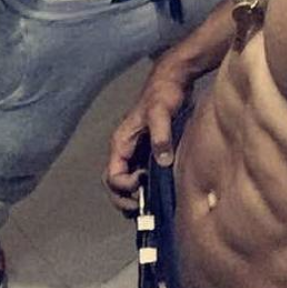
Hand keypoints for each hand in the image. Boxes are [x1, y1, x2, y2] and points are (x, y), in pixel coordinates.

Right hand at [103, 53, 192, 212]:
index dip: (124, 186)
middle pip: (115, 186)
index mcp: (121, 142)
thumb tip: (162, 161)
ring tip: (150, 208)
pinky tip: (161, 195)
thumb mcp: (161, 112)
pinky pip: (143, 179)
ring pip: (127, 185)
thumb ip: (160, 136)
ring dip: (135, 199)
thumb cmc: (163, 92)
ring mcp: (137, 153)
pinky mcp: (150, 153)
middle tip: (143, 208)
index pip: (112, 175)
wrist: (174, 79)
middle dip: (125, 200)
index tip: (143, 182)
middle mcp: (126, 150)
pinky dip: (147, 191)